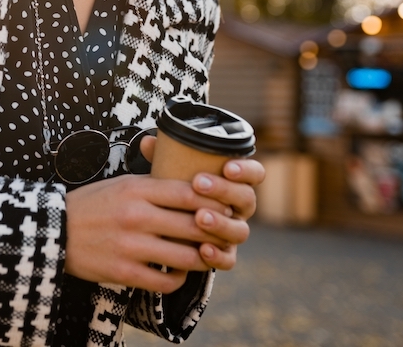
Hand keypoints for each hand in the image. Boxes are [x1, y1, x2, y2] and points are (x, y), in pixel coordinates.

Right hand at [63, 174, 223, 293]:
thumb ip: (153, 184)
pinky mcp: (123, 272)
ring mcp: (130, 246)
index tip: (222, 206)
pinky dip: (179, 278)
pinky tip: (178, 271)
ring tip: (205, 254)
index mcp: (136, 188)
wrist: (52, 232)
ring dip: (202, 257)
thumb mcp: (119, 183)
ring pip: (187, 256)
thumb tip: (192, 185)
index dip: (213, 201)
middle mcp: (136, 215)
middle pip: (195, 225)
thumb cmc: (90, 205)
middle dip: (216, 231)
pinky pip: (166, 282)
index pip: (189, 192)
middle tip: (223, 233)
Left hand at [138, 136, 264, 271]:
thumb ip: (165, 156)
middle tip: (199, 183)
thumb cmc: (175, 192)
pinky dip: (218, 255)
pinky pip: (229, 260)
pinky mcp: (224, 255)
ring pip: (240, 230)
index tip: (227, 167)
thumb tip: (148, 142)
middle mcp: (238, 208)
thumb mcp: (172, 173)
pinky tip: (203, 249)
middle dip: (225, 191)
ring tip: (199, 217)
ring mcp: (233, 232)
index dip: (246, 170)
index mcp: (234, 183)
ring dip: (221, 223)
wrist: (165, 227)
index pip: (254, 173)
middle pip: (247, 199)